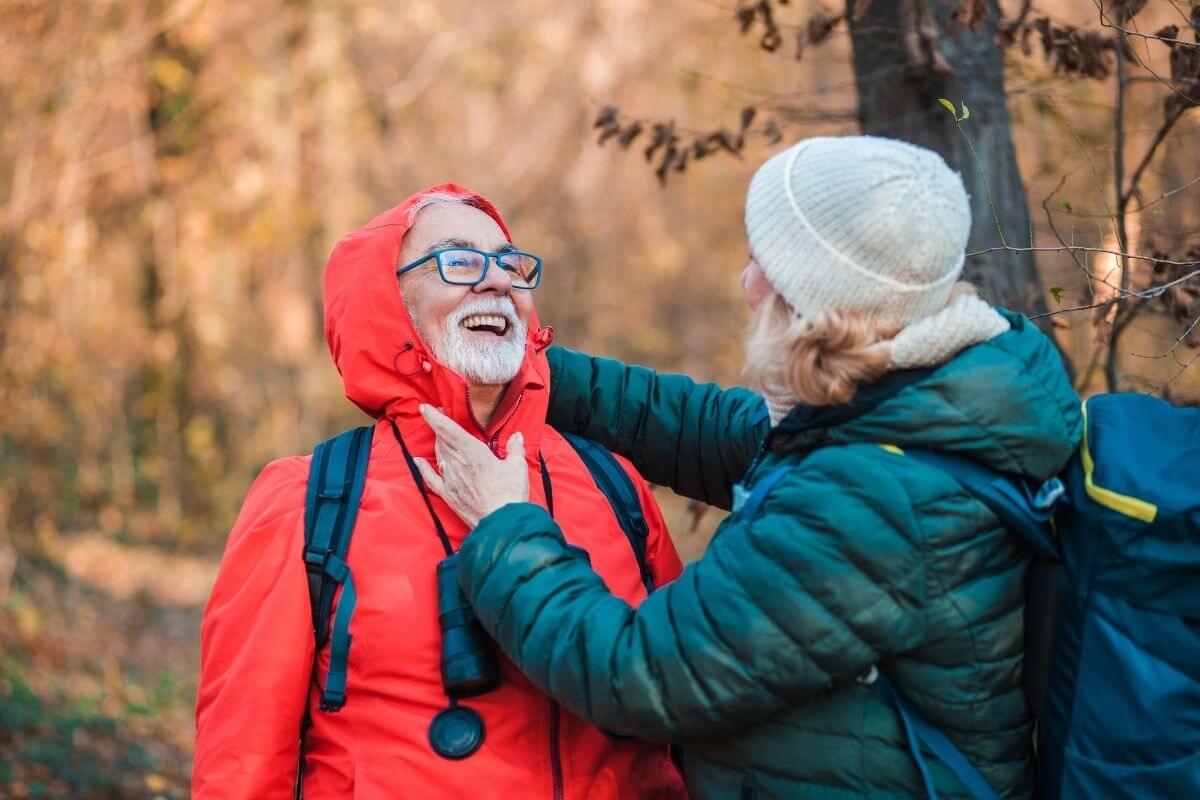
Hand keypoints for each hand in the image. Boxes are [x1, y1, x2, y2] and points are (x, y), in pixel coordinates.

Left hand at [414, 404, 528, 526]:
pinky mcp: (448, 495)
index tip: (425, 407)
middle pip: (442, 440)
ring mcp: (450, 480)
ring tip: (438, 435)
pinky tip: (417, 461)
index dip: (435, 417)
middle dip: (438, 426)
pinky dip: (423, 468)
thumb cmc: (510, 493)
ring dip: (436, 443)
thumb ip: (514, 448)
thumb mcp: (517, 466)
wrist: (502, 522)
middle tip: (439, 416)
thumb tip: (516, 437)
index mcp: (473, 452)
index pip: (448, 429)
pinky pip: (431, 479)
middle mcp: (457, 463)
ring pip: (438, 456)